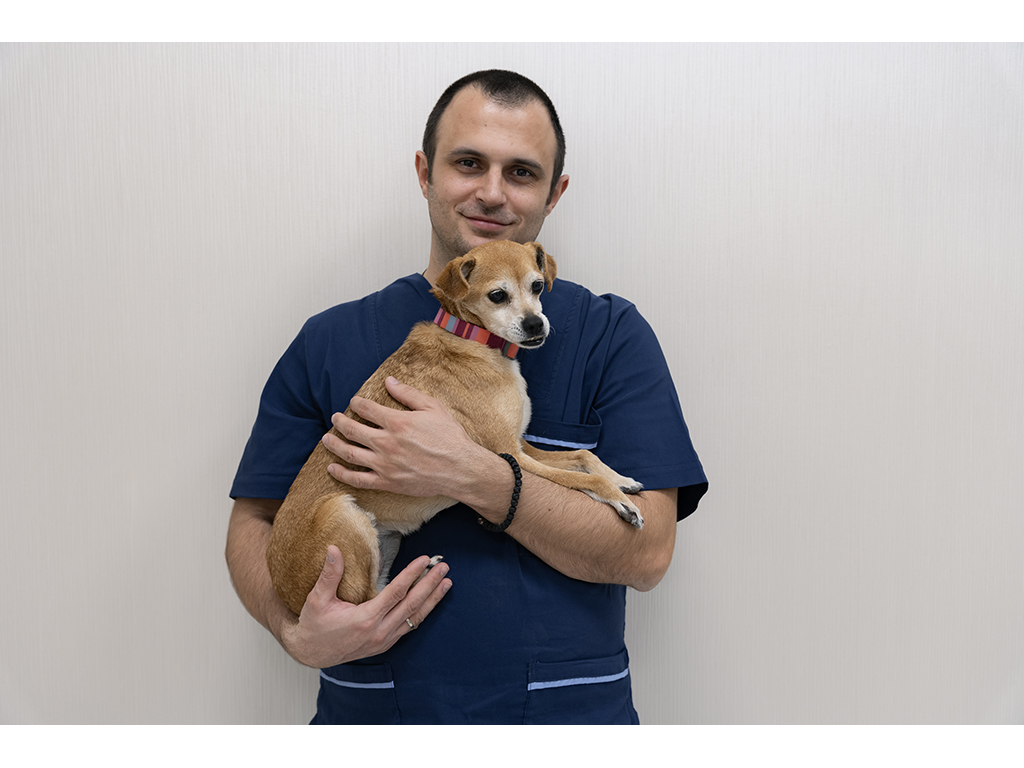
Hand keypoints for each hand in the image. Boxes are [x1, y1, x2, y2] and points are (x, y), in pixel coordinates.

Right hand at [281, 545, 450, 668]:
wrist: (311, 653)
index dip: (412, 575)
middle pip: (412, 604)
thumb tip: (334, 549)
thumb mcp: (317, 599)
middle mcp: (379, 631)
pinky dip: (422, 612)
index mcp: (365, 619)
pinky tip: (431, 601)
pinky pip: (409, 626)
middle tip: (443, 566)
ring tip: (446, 582)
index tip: (425, 560)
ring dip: (432, 599)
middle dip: (430, 584)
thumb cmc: (314, 625)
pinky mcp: (385, 643)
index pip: (396, 592)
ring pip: (415, 617)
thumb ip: (329, 574)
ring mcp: (384, 640)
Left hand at [322, 376, 488, 497]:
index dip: (357, 403)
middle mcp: (386, 442)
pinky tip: (332, 468)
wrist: (460, 469)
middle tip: (335, 418)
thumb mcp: (433, 408)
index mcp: (397, 422)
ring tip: (326, 439)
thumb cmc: (449, 437)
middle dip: (340, 422)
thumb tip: (389, 381)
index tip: (354, 402)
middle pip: (352, 430)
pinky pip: (357, 479)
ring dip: (334, 445)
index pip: (366, 409)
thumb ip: (408, 394)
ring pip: (349, 453)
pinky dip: (342, 474)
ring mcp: (384, 464)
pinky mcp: (386, 482)